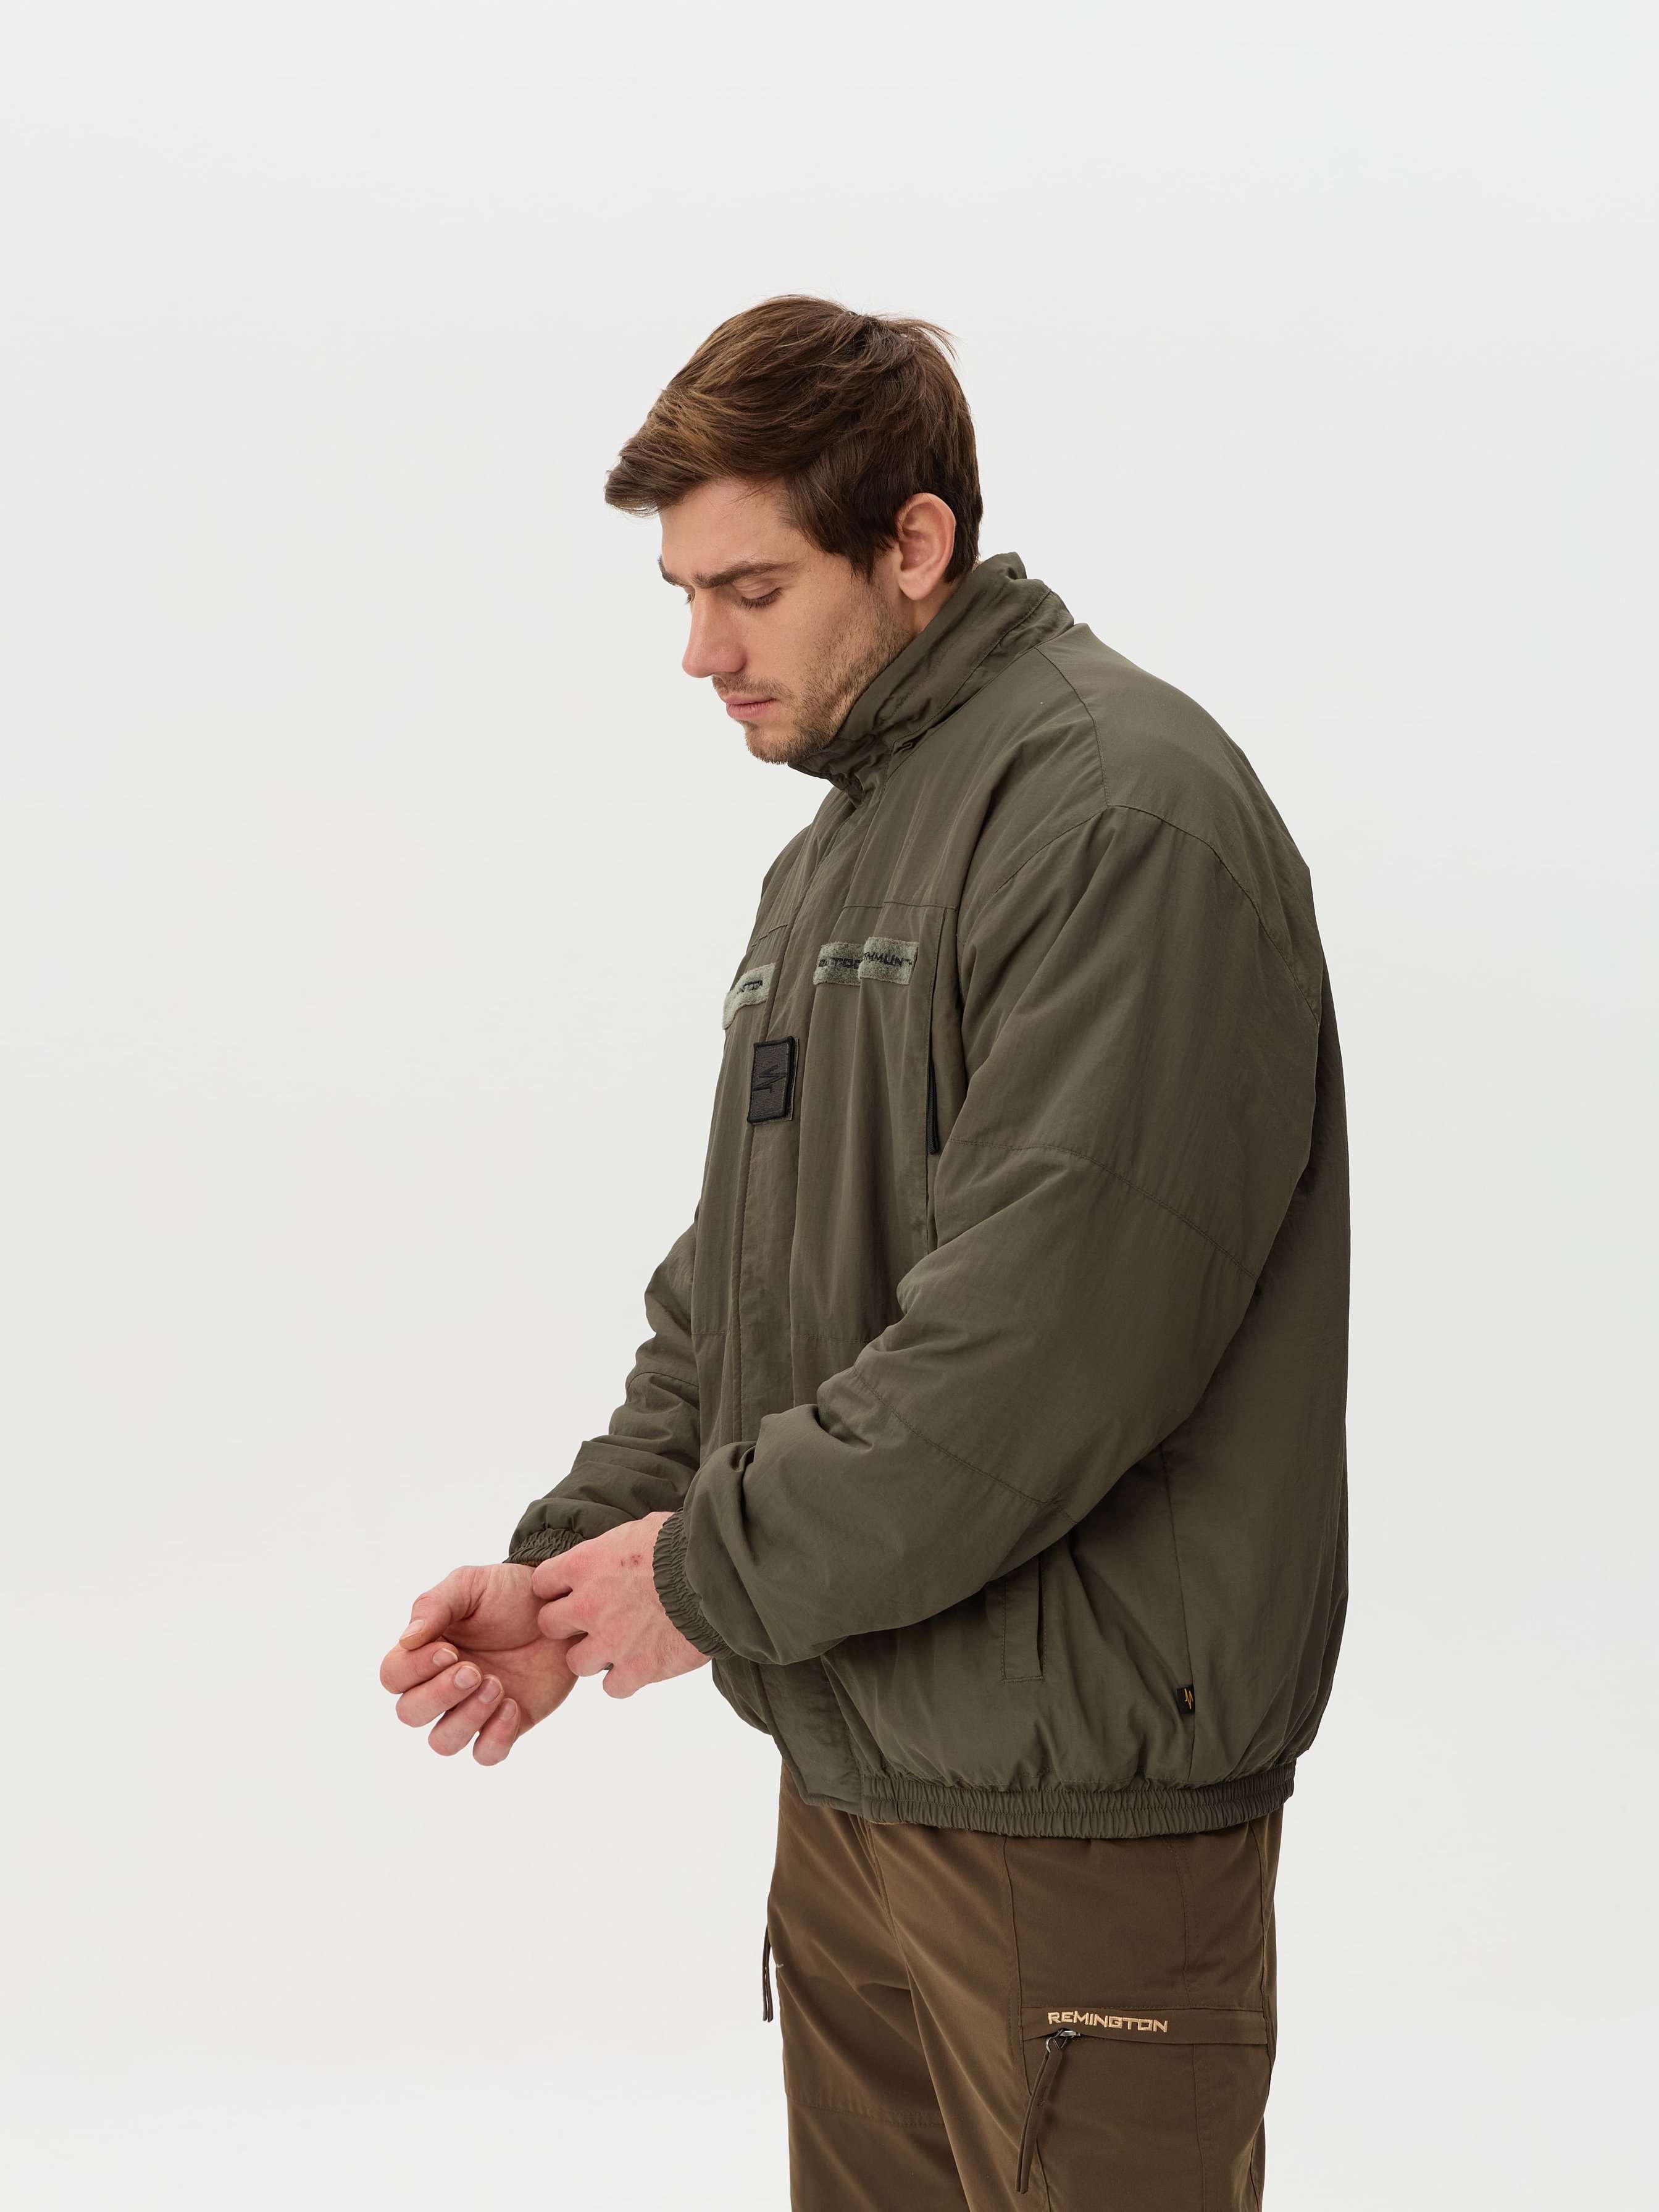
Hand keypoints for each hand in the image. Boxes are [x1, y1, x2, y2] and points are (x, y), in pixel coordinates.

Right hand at [378, 1562, 580, 1762]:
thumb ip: (434, 1605)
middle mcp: (442, 1685)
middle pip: (410, 1714)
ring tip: (497, 1686)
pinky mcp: (506, 1724)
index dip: (414, 1670)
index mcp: (425, 1652)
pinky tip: (513, 1706)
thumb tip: (407, 1640)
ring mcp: (473, 1708)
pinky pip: (486, 1754)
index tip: (450, 1650)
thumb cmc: (509, 1592)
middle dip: (438, 1696)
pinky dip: (495, 1738)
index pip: (394, 1676)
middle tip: (474, 1671)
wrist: (560, 1605)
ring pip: (443, 1742)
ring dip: (465, 1719)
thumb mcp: (470, 1585)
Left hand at [530, 1513, 710, 1698]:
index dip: (555, 1589)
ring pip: (576, 1663)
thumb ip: (619, 1546)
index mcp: (586, 1565)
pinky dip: (625, 1680)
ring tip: (618, 1645)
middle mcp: (588, 1605)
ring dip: (594, 1656)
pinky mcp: (637, 1668)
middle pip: (550, 1626)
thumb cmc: (684, 1544)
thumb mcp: (643, 1528)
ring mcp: (610, 1641)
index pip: (542, 1583)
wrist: (717, 1575)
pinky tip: (640, 1665)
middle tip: (592, 1620)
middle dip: (567, 1625)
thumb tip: (622, 1546)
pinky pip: (612, 1688)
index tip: (570, 1590)